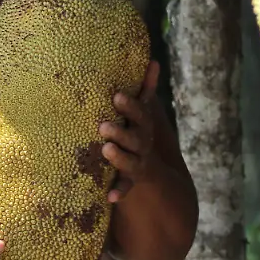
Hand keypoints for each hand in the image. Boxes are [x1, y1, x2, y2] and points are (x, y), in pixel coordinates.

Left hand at [100, 60, 167, 202]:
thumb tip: (154, 61)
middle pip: (136, 138)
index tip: (117, 96)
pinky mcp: (131, 180)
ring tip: (106, 149)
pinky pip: (126, 187)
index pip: (140, 114)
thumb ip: (146, 88)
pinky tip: (110, 198)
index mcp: (143, 125)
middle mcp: (143, 143)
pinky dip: (119, 192)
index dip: (130, 106)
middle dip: (121, 131)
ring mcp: (138, 162)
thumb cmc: (138, 129)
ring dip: (120, 157)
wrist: (156, 169)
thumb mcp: (143, 110)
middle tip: (103, 125)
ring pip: (131, 161)